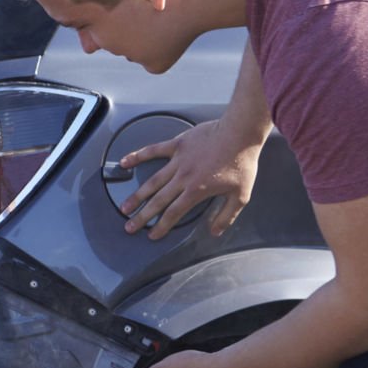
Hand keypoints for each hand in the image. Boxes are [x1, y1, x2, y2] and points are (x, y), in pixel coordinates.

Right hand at [120, 118, 262, 239]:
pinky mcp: (177, 145)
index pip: (174, 213)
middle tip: (130, 227)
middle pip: (157, 201)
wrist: (240, 133)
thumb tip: (215, 231)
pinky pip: (154, 150)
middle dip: (142, 217)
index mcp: (197, 191)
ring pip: (152, 181)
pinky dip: (138, 156)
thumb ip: (226, 215)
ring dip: (137, 195)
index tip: (152, 235)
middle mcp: (183, 178)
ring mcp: (178, 160)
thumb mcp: (241, 195)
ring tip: (125, 206)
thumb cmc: (242, 162)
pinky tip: (125, 163)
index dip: (161, 226)